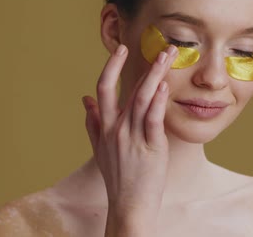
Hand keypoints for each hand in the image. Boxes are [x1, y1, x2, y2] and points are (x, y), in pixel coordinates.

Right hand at [82, 44, 178, 230]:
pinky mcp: (150, 147)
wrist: (129, 204)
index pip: (103, 88)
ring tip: (168, 57)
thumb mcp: (99, 148)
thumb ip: (92, 122)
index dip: (111, 66)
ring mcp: (132, 138)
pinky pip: (152, 120)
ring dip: (156, 76)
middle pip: (128, 89)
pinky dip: (158, 102)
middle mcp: (116, 129)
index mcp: (104, 126)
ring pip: (142, 99)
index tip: (121, 49)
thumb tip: (84, 99)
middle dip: (145, 66)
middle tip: (161, 47)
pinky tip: (164, 86)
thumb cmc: (117, 176)